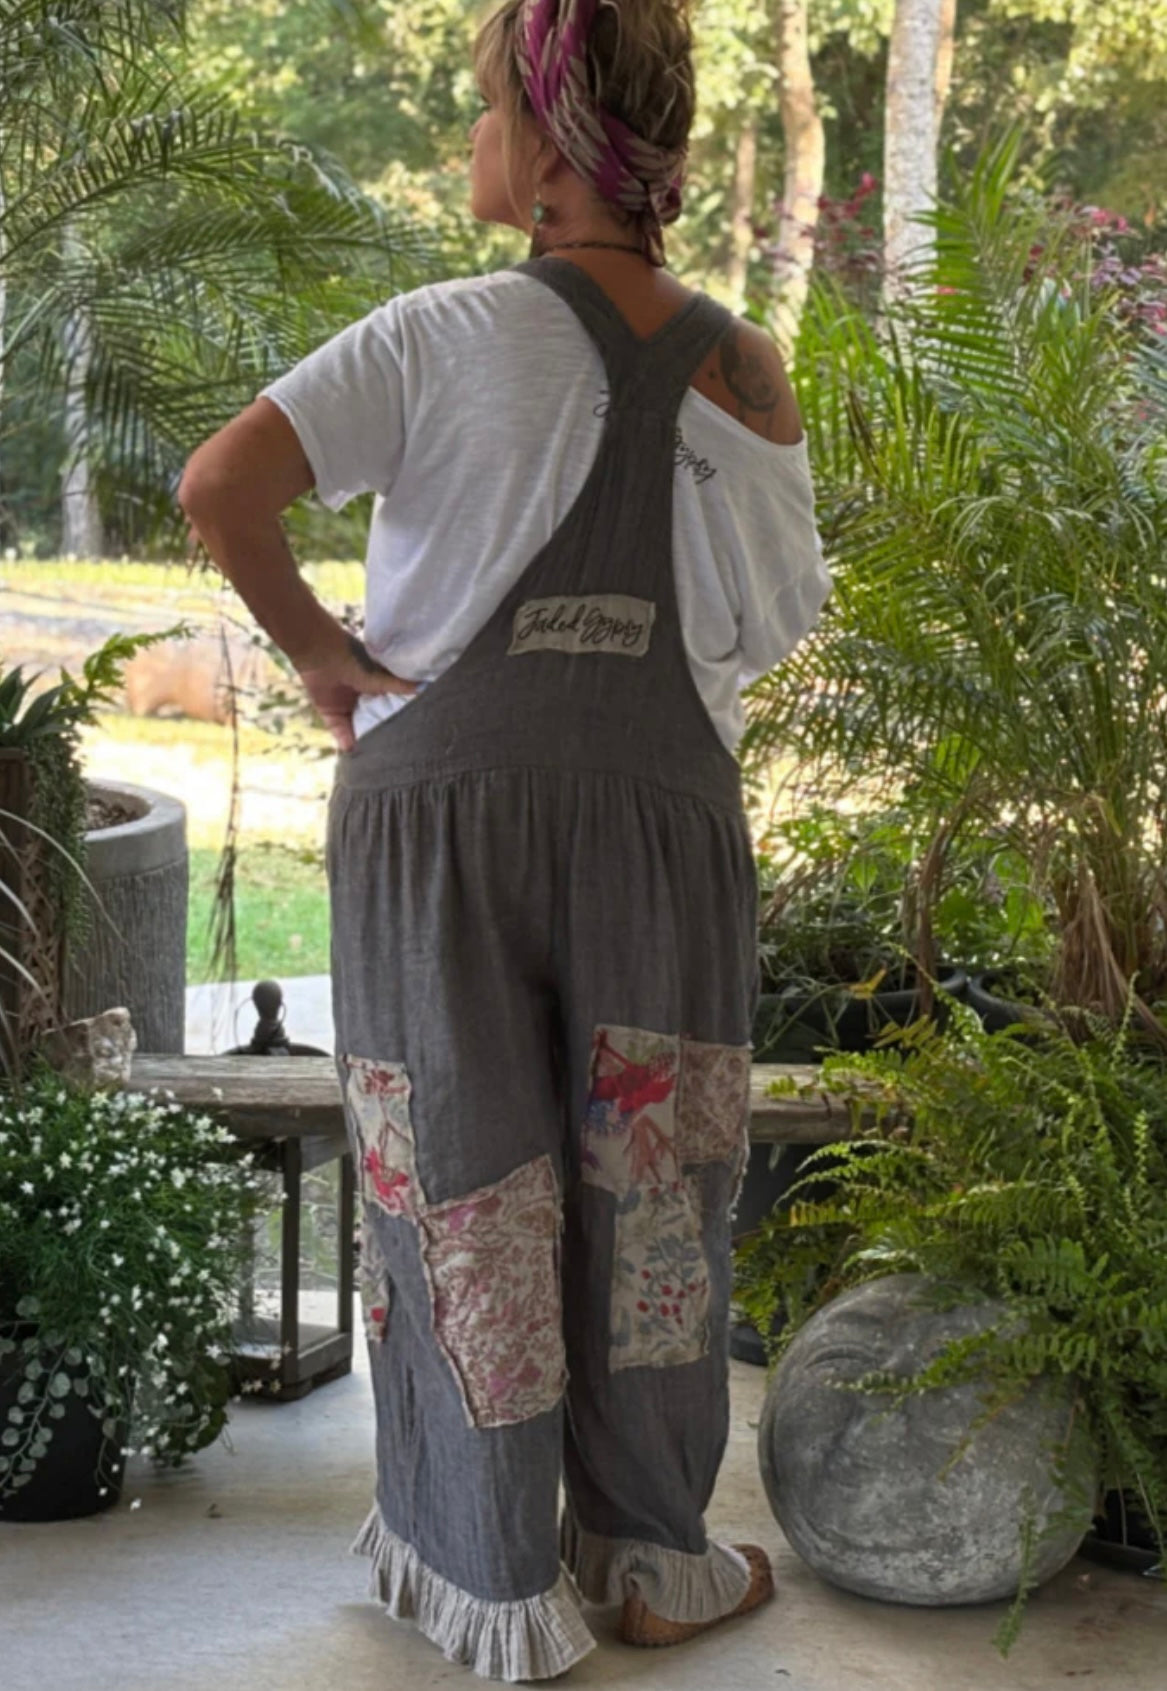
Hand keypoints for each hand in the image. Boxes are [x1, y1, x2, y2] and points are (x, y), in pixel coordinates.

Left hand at [293, 627, 417, 751]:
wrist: (319, 654)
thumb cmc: (352, 659)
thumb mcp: (378, 676)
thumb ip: (399, 685)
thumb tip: (425, 688)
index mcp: (377, 685)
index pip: (390, 706)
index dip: (399, 719)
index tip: (411, 735)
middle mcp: (363, 698)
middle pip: (374, 721)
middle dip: (381, 734)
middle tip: (395, 752)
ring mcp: (347, 707)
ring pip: (358, 729)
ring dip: (365, 741)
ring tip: (377, 758)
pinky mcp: (331, 714)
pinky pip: (340, 733)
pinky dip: (346, 743)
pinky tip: (356, 753)